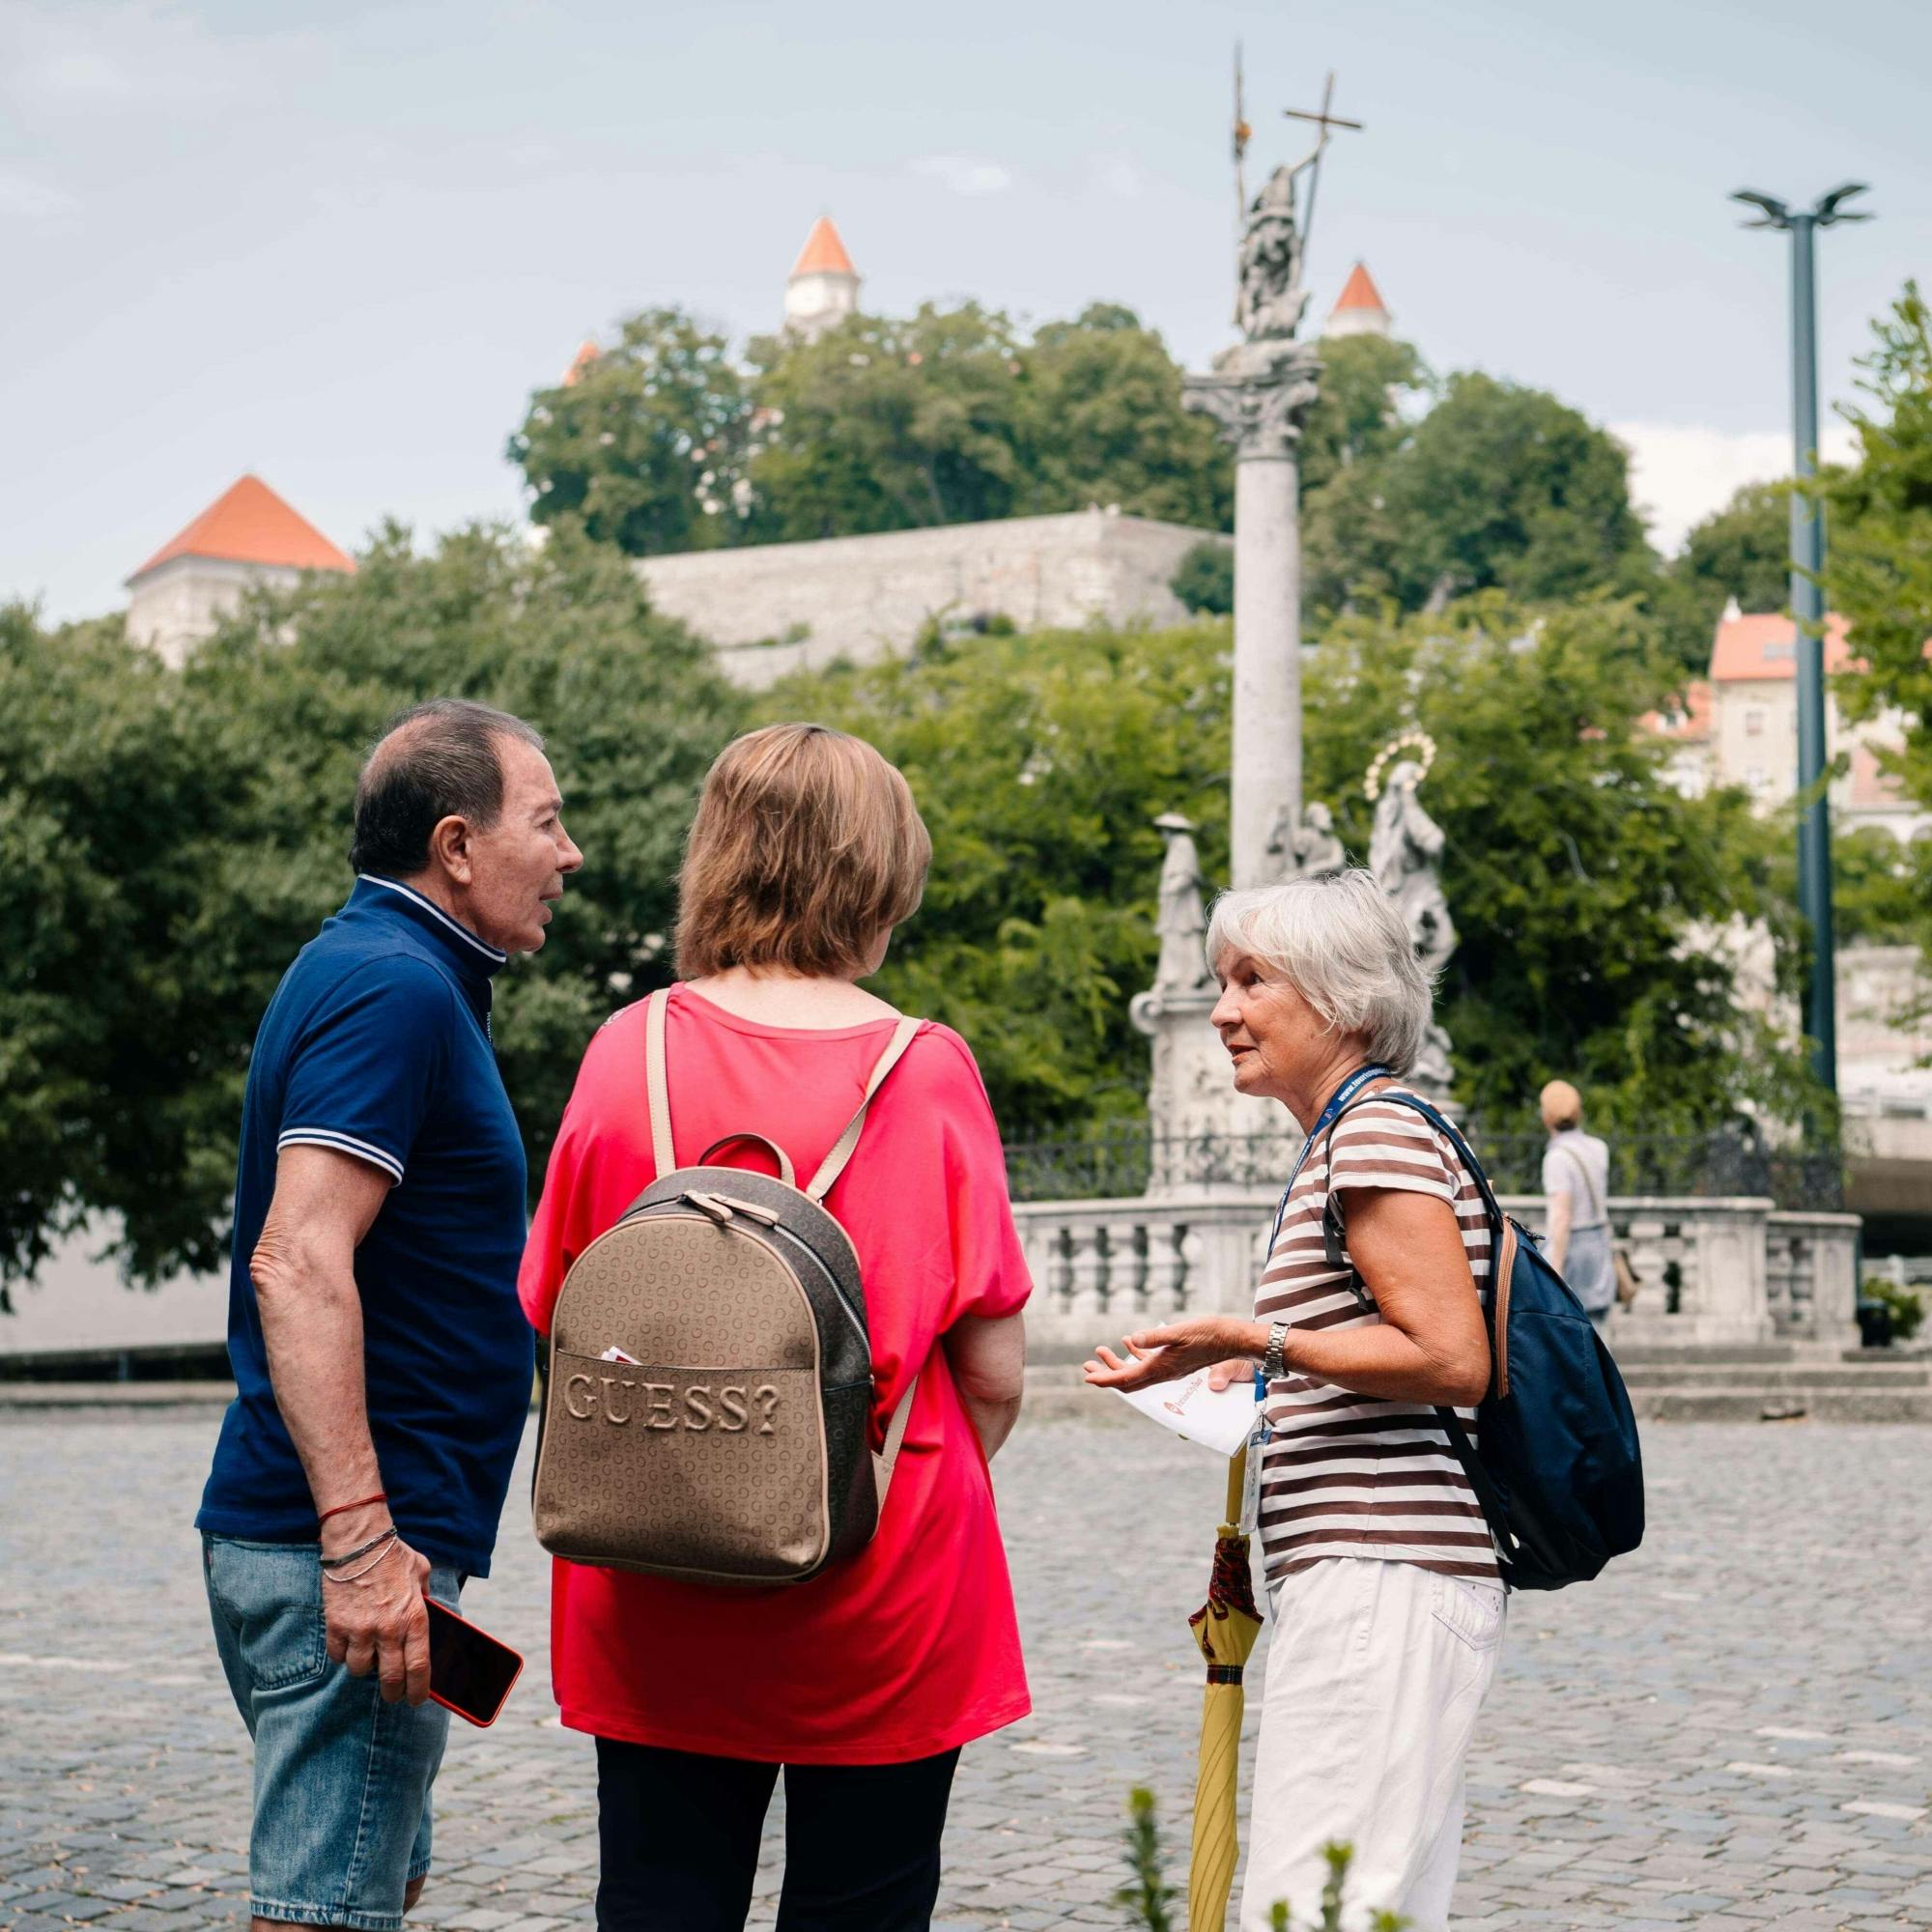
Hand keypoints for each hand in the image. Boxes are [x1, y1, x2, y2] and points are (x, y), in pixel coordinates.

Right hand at [321, 1526, 431, 1705]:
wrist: (359, 1542)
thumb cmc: (393, 1555)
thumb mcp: (421, 1572)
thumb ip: (425, 1595)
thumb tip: (427, 1608)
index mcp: (415, 1618)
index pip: (419, 1667)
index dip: (418, 1690)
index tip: (416, 1699)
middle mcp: (388, 1630)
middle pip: (391, 1678)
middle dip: (393, 1692)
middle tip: (393, 1694)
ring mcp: (360, 1630)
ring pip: (360, 1670)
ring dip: (365, 1669)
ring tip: (369, 1660)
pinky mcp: (336, 1626)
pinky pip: (337, 1656)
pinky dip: (342, 1655)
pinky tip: (348, 1646)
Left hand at [1082, 1317, 1260, 1393]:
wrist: (1231, 1340)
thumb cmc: (1208, 1334)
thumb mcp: (1179, 1332)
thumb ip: (1154, 1337)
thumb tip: (1131, 1339)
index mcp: (1161, 1368)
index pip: (1127, 1379)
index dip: (1106, 1379)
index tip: (1088, 1377)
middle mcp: (1163, 1373)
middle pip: (1128, 1380)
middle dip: (1106, 1374)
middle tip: (1086, 1365)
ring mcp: (1169, 1368)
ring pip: (1137, 1371)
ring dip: (1117, 1364)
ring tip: (1099, 1351)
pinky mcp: (1174, 1360)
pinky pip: (1149, 1361)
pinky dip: (1134, 1354)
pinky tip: (1127, 1342)